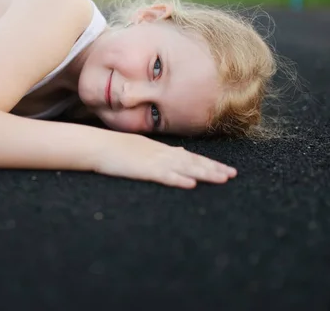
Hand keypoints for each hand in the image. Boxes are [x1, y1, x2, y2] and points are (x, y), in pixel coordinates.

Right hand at [94, 133, 236, 188]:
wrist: (97, 145)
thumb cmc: (115, 148)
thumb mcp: (142, 148)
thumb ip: (162, 152)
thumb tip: (180, 152)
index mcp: (161, 150)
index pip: (191, 157)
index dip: (209, 164)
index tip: (226, 170)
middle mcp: (162, 154)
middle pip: (193, 162)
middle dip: (214, 169)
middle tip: (233, 175)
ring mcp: (153, 161)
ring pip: (184, 168)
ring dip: (204, 174)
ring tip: (221, 179)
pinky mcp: (143, 170)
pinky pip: (164, 176)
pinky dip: (178, 180)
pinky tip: (190, 184)